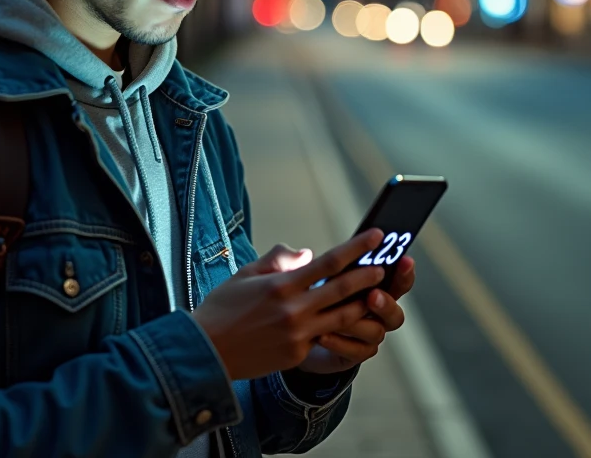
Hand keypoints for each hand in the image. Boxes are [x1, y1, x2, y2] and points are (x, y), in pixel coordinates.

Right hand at [191, 230, 385, 379]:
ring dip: (363, 304)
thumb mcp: (245, 274)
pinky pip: (323, 337)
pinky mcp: (297, 355)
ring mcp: (297, 334)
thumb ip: (279, 261)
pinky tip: (347, 319)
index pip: (329, 261)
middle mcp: (293, 309)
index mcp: (281, 285)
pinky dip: (336, 327)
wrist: (205, 352)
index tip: (376, 236)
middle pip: (343, 289)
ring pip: (342, 317)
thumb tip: (308, 254)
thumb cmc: (222, 308)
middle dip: (368, 276)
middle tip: (385, 266)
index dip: (357, 247)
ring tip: (377, 294)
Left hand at [297, 255, 415, 373]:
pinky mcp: (353, 354)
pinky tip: (322, 336)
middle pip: (394, 310)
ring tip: (339, 318)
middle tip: (372, 295)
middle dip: (386, 302)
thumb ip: (292, 261)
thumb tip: (303, 254)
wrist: (288, 335)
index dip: (404, 272)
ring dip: (359, 323)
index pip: (396, 279)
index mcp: (369, 285)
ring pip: (376, 331)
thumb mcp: (292, 275)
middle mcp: (373, 311)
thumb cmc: (299, 297)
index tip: (404, 260)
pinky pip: (357, 352)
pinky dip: (341, 343)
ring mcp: (365, 334)